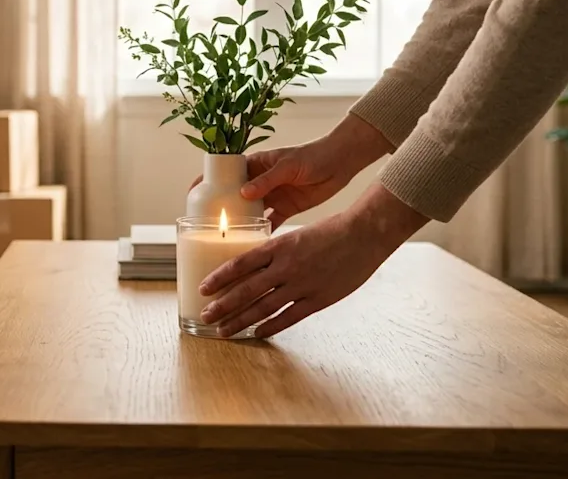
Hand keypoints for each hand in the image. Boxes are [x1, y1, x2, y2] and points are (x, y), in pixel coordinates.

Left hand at [198, 183, 428, 337]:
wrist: (364, 235)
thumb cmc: (331, 232)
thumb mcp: (296, 236)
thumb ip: (275, 252)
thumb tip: (252, 266)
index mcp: (279, 246)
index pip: (240, 263)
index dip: (219, 278)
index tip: (203, 288)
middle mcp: (286, 267)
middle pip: (246, 290)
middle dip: (222, 305)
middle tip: (205, 316)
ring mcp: (302, 285)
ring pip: (263, 308)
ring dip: (240, 321)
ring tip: (223, 331)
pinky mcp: (318, 300)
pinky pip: (289, 317)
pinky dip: (270, 327)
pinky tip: (257, 334)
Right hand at [203, 114, 392, 223]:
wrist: (341, 163)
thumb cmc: (314, 155)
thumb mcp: (288, 165)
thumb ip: (267, 179)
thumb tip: (243, 193)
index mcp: (255, 164)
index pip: (224, 172)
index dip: (207, 182)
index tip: (191, 195)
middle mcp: (259, 182)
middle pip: (232, 196)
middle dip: (219, 209)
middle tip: (204, 225)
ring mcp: (271, 196)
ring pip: (248, 213)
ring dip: (239, 225)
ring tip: (224, 239)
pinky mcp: (285, 209)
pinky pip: (268, 224)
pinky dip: (260, 234)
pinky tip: (251, 247)